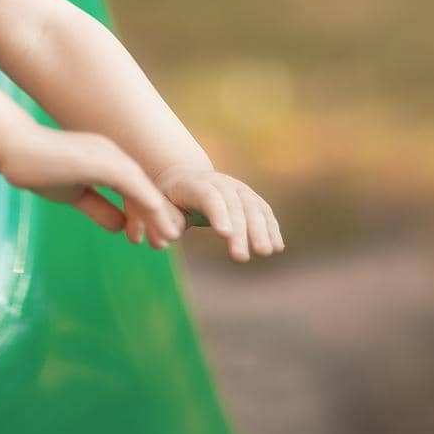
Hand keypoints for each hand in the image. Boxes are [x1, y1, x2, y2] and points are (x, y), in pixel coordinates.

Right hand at [0, 127, 186, 248]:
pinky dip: (142, 196)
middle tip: (171, 240)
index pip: (136, 191)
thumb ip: (99, 208)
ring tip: (169, 235)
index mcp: (107, 162)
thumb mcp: (74, 194)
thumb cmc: (38, 170)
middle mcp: (111, 154)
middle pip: (144, 187)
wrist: (11, 149)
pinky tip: (153, 212)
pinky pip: (126, 178)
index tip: (158, 239)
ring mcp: (104, 153)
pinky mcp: (96, 157)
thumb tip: (122, 227)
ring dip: (156, 210)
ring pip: (140, 184)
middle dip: (159, 214)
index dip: (148, 214)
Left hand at [154, 163, 283, 262]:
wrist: (182, 175)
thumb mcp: (155, 205)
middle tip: (241, 257)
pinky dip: (271, 227)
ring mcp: (236, 188)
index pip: (209, 197)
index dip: (218, 213)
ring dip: (261, 230)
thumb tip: (164, 240)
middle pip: (234, 204)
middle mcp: (219, 182)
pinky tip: (277, 246)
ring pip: (252, 207)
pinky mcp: (248, 197)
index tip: (225, 234)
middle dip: (240, 230)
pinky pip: (262, 211)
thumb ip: (158, 221)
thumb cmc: (166, 197)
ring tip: (266, 252)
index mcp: (193, 184)